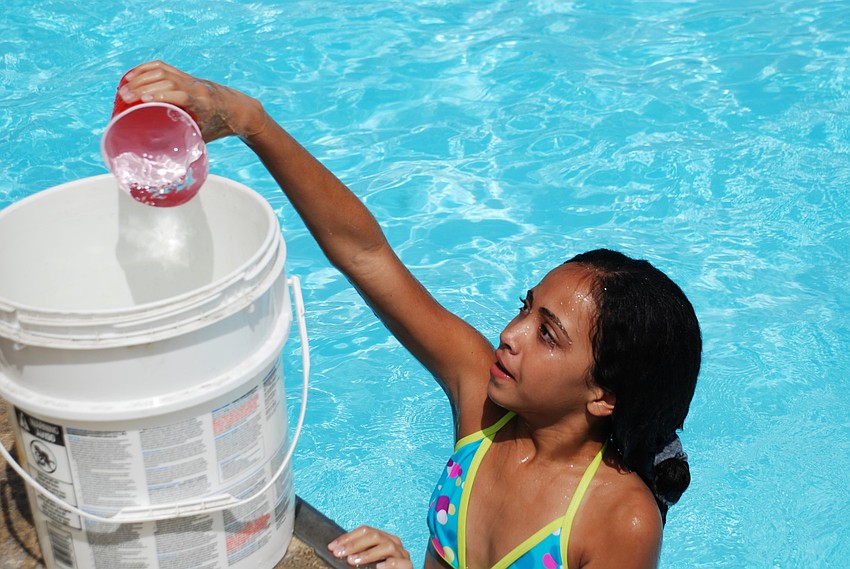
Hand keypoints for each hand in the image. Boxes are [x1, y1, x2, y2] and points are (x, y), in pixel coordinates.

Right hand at [115, 60, 269, 141]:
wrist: (240, 109)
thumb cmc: (221, 126)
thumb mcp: (204, 136)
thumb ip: (185, 141)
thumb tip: (163, 158)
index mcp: (202, 102)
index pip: (179, 94)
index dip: (160, 95)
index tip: (142, 100)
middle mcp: (195, 86)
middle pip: (165, 80)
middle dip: (142, 87)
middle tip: (123, 97)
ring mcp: (190, 78)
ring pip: (161, 71)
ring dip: (140, 77)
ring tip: (123, 89)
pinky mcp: (185, 75)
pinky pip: (163, 67)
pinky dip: (145, 69)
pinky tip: (132, 76)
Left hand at [328, 526, 412, 568]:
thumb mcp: (366, 560)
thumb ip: (356, 553)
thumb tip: (336, 550)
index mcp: (383, 538)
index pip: (365, 530)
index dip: (347, 537)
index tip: (332, 546)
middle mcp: (393, 542)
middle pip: (374, 535)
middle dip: (354, 544)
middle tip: (339, 553)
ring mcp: (402, 554)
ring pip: (387, 546)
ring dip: (368, 554)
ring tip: (353, 561)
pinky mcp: (408, 566)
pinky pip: (401, 563)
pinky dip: (390, 564)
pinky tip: (378, 567)